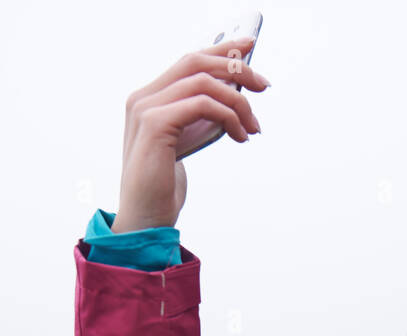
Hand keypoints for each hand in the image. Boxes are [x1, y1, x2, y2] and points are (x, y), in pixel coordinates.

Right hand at [110, 35, 269, 232]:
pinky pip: (203, 104)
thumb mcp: (186, 142)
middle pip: (196, 61)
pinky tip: (241, 136)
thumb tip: (234, 94)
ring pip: (204, 82)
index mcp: (148, 98)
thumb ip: (199, 116)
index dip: (221, 50)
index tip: (250, 47)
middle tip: (264, 86)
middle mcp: (143, 97)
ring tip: (253, 127)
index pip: (188, 61)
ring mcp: (145, 108)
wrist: (145, 219)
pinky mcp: (155, 123)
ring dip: (238, 101)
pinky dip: (229, 116)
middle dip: (236, 68)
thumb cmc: (164, 186)